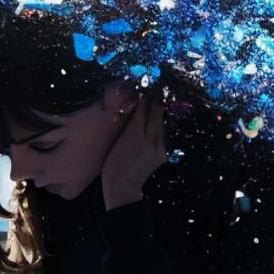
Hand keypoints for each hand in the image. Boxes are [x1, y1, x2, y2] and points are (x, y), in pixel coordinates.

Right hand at [101, 84, 167, 208]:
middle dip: (156, 101)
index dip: (145, 97)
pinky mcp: (162, 154)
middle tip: (157, 88)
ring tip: (157, 100)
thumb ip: (127, 125)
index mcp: (134, 135)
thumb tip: (134, 109)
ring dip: (159, 113)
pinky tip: (155, 123)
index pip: (143, 110)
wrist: (122, 187)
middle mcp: (149, 140)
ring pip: (160, 124)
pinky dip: (159, 127)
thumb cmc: (111, 163)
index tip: (146, 86)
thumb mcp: (116, 142)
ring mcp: (157, 148)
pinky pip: (161, 135)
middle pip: (156, 114)